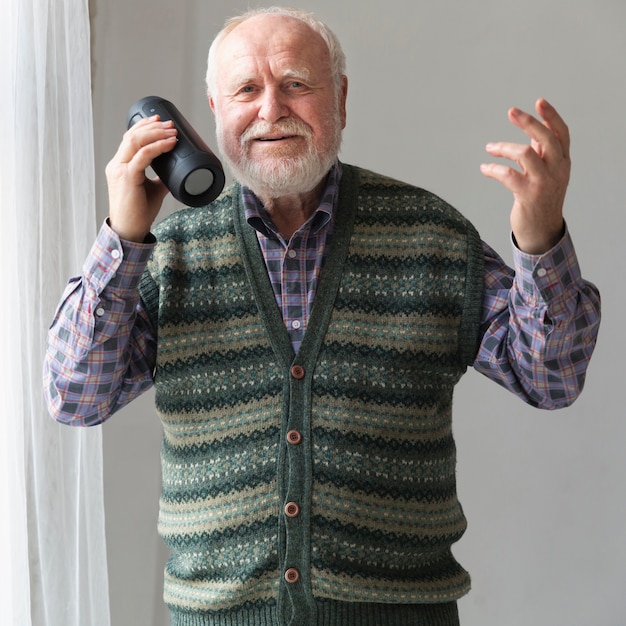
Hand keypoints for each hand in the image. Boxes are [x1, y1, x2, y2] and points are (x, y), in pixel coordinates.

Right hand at [105, 116, 177, 241]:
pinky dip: (157, 147)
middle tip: (171, 125)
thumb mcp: (153, 190)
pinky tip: (169, 144)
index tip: (161, 122)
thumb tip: (177, 170)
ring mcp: (120, 170)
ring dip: (156, 134)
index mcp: (120, 165)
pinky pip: (143, 156)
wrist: (130, 230)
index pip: (129, 139)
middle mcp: (117, 164)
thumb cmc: (139, 212)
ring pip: (135, 141)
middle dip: (153, 127)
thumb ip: (161, 178)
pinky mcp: (127, 177)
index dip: (145, 127)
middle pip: (132, 135)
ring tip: (172, 132)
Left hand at [480, 98, 569, 253]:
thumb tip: (532, 131)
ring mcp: (543, 183)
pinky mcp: (528, 196)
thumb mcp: (546, 173)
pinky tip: (484, 168)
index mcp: (563, 162)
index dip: (551, 116)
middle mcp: (557, 170)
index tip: (539, 101)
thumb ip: (541, 153)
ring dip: (504, 148)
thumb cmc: (541, 199)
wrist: (541, 231)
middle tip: (511, 111)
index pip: (562, 134)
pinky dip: (493, 169)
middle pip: (546, 139)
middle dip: (528, 122)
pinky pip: (508, 175)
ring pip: (525, 154)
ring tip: (489, 148)